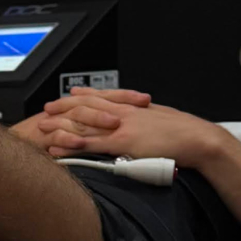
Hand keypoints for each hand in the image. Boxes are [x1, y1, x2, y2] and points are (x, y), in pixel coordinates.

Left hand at [41, 89, 224, 167]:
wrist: (198, 138)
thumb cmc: (185, 132)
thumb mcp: (162, 120)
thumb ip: (146, 119)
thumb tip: (142, 122)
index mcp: (133, 107)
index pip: (102, 97)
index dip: (83, 96)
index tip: (69, 95)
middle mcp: (123, 114)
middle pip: (86, 107)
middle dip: (64, 108)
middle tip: (46, 109)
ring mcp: (120, 128)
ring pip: (82, 124)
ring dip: (60, 125)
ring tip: (42, 127)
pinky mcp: (120, 144)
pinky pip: (89, 144)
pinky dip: (70, 145)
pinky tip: (56, 146)